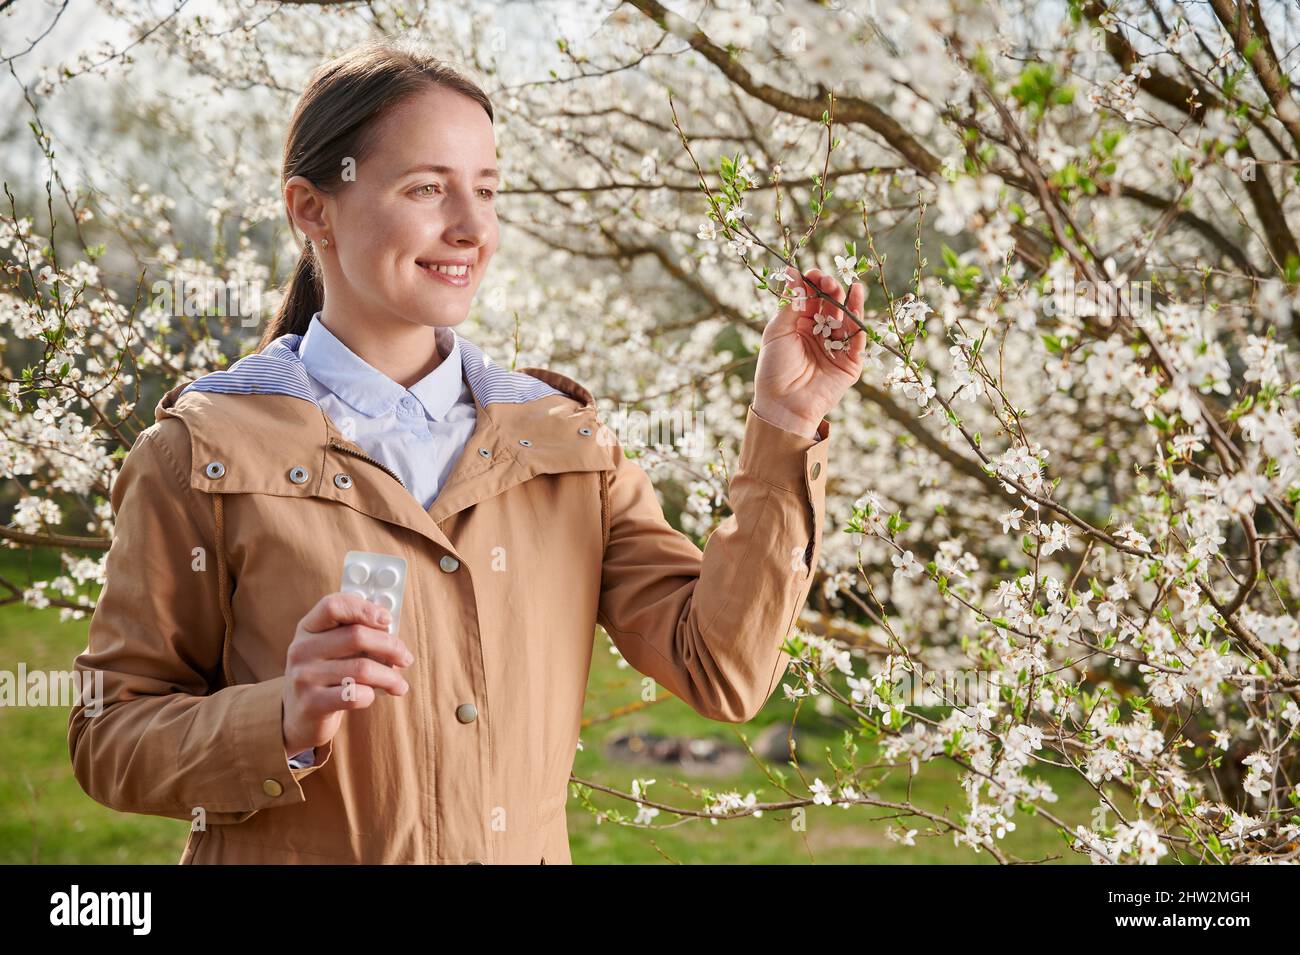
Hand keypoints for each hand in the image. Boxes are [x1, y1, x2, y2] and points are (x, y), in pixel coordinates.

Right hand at [281, 592, 413, 756]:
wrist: (298, 716)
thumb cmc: (326, 675)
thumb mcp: (332, 648)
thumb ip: (356, 632)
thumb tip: (390, 625)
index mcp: (308, 628)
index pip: (333, 605)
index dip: (364, 608)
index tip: (388, 620)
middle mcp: (301, 649)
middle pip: (356, 636)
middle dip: (391, 646)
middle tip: (405, 657)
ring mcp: (304, 677)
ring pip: (362, 668)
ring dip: (390, 676)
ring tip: (399, 684)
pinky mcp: (311, 704)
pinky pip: (355, 695)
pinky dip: (372, 695)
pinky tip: (373, 696)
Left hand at [752, 267, 865, 437]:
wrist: (783, 405)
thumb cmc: (774, 370)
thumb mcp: (777, 332)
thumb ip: (790, 303)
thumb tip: (792, 271)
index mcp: (800, 326)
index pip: (811, 299)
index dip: (813, 285)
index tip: (812, 273)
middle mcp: (820, 335)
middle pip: (830, 306)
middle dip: (830, 291)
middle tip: (828, 282)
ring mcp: (836, 348)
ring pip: (846, 319)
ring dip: (846, 302)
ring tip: (847, 287)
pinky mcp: (850, 363)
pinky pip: (857, 338)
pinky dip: (859, 319)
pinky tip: (857, 301)